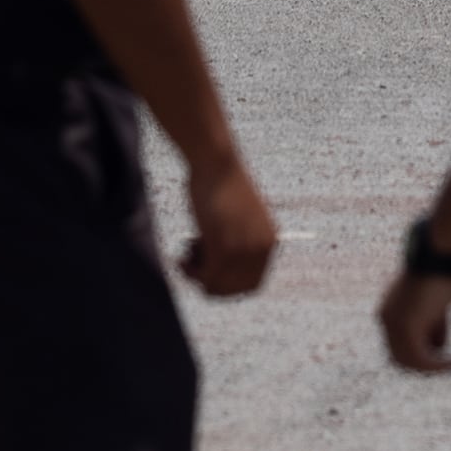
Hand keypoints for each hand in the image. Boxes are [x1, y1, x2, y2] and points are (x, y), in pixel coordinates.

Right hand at [177, 154, 275, 297]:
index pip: (252, 283)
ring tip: (185, 255)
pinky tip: (181, 256)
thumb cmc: (220, 183)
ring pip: (219, 286)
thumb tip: (216, 277)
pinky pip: (207, 277)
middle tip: (190, 262)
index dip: (226, 284)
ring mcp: (245, 250)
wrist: (216, 161)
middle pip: (235, 289)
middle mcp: (263, 249)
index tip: (206, 273)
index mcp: (269, 241)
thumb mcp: (235, 218)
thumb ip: (234, 244)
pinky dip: (191, 272)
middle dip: (209, 282)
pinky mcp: (225, 247)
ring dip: (197, 277)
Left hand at [378, 268, 450, 372]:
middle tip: (446, 364)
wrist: (442, 251)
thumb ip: (432, 324)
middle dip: (423, 364)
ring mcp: (394, 323)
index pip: (397, 344)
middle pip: (400, 356)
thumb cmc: (442, 272)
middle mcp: (385, 318)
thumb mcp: (435, 303)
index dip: (419, 354)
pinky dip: (437, 365)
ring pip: (409, 361)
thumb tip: (438, 346)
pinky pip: (421, 358)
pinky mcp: (407, 328)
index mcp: (388, 310)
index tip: (442, 353)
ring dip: (432, 367)